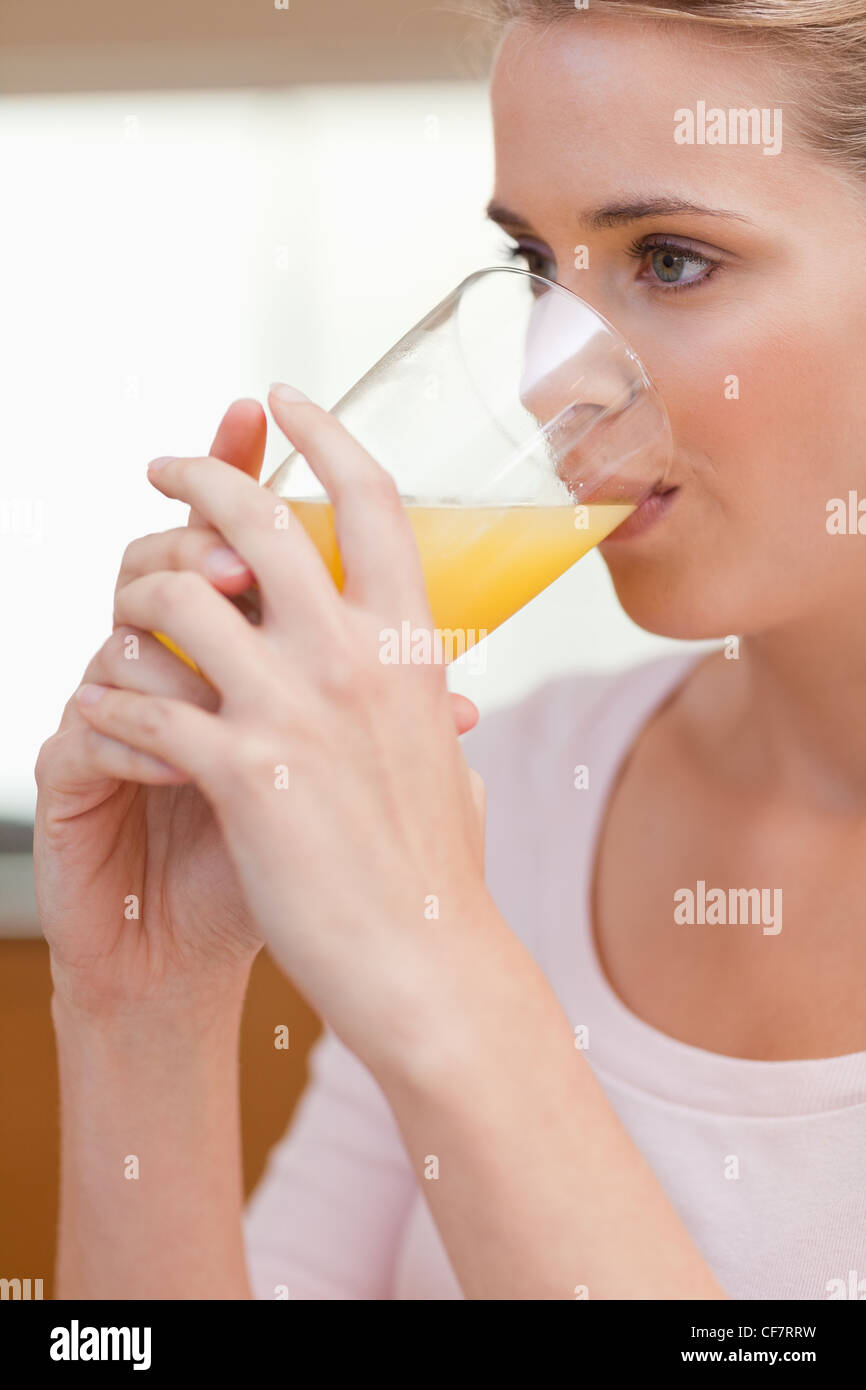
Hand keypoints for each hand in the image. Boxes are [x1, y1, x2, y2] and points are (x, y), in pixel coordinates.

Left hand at [72, 385, 491, 1069]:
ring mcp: (297, 709)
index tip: (280, 399)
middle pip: (255, 517)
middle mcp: (355, 657)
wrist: (429, 967)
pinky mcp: (242, 772)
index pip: (370, 499)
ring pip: (174, 598)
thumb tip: (447, 700)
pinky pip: (140, 705)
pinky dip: (112, 708)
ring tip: (124, 627)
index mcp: (412, 645)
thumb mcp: (445, 762)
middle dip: (196, 475)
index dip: (322, 432)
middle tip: (161, 470)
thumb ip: (432, 711)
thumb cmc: (438, 873)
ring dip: (134, 604)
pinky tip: (111, 725)